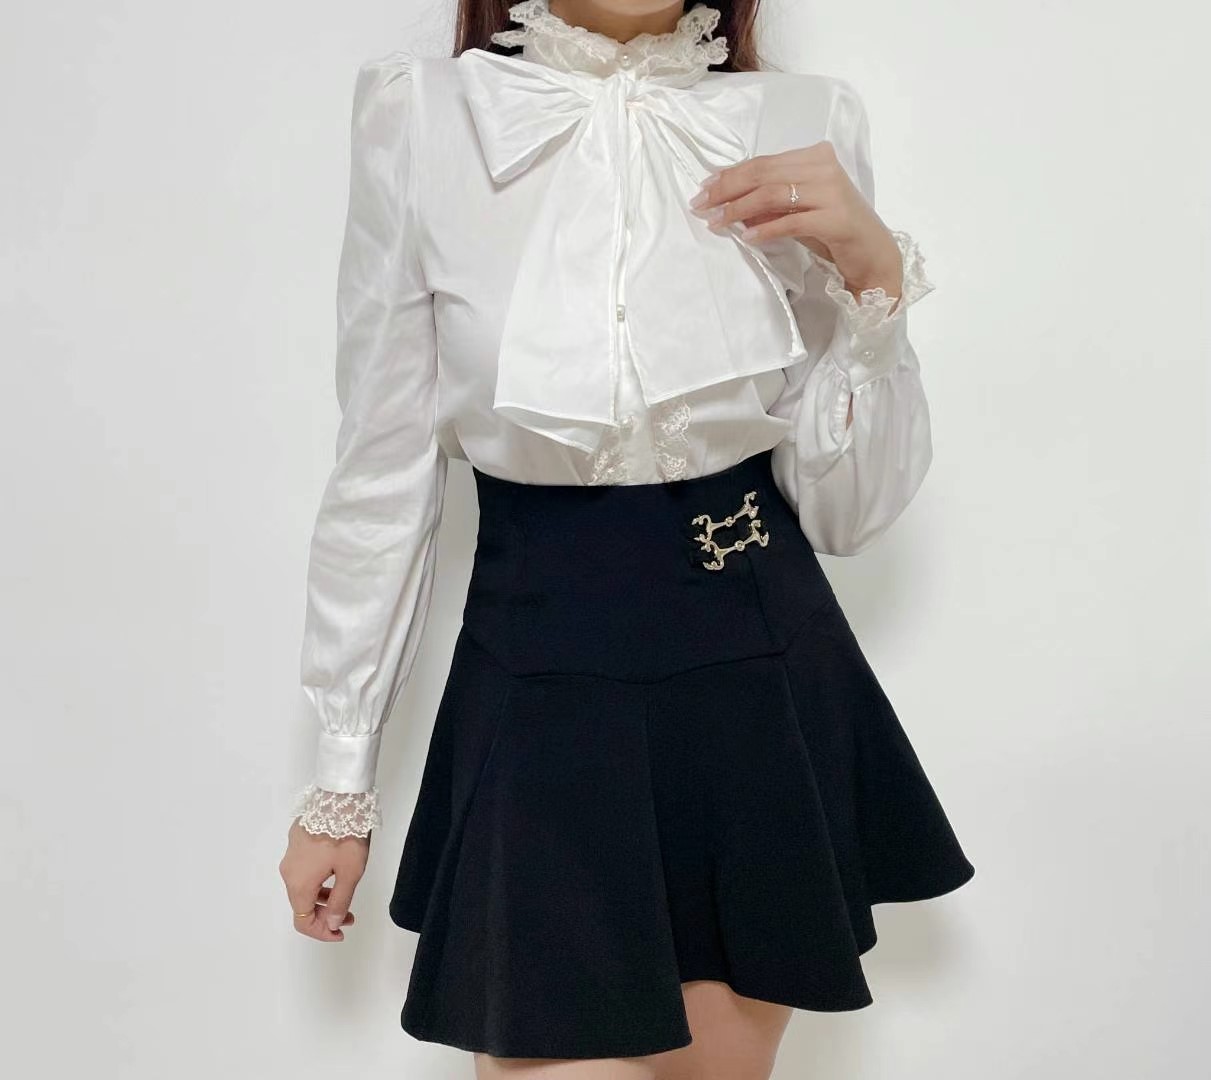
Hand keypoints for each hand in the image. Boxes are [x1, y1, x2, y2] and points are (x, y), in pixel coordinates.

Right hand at [279, 819, 368, 941]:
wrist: (339, 798)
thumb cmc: (347, 836)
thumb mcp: (350, 873)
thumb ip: (340, 902)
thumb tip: (332, 924)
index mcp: (299, 884)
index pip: (302, 921)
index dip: (321, 932)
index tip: (340, 932)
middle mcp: (288, 872)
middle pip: (302, 904)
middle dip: (325, 915)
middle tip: (350, 916)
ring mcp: (290, 854)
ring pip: (303, 886)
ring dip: (322, 897)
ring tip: (345, 895)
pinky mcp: (296, 840)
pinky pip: (304, 869)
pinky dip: (318, 879)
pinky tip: (335, 871)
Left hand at [688, 142, 903, 304]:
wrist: (874, 256)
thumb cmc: (834, 233)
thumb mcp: (797, 212)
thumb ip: (769, 204)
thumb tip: (729, 205)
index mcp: (815, 157)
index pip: (764, 162)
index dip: (731, 175)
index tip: (705, 189)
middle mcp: (824, 167)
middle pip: (764, 173)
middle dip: (727, 189)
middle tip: (701, 206)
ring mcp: (832, 191)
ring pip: (773, 194)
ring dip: (739, 209)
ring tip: (717, 223)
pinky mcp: (836, 219)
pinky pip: (791, 221)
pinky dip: (765, 229)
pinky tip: (746, 238)